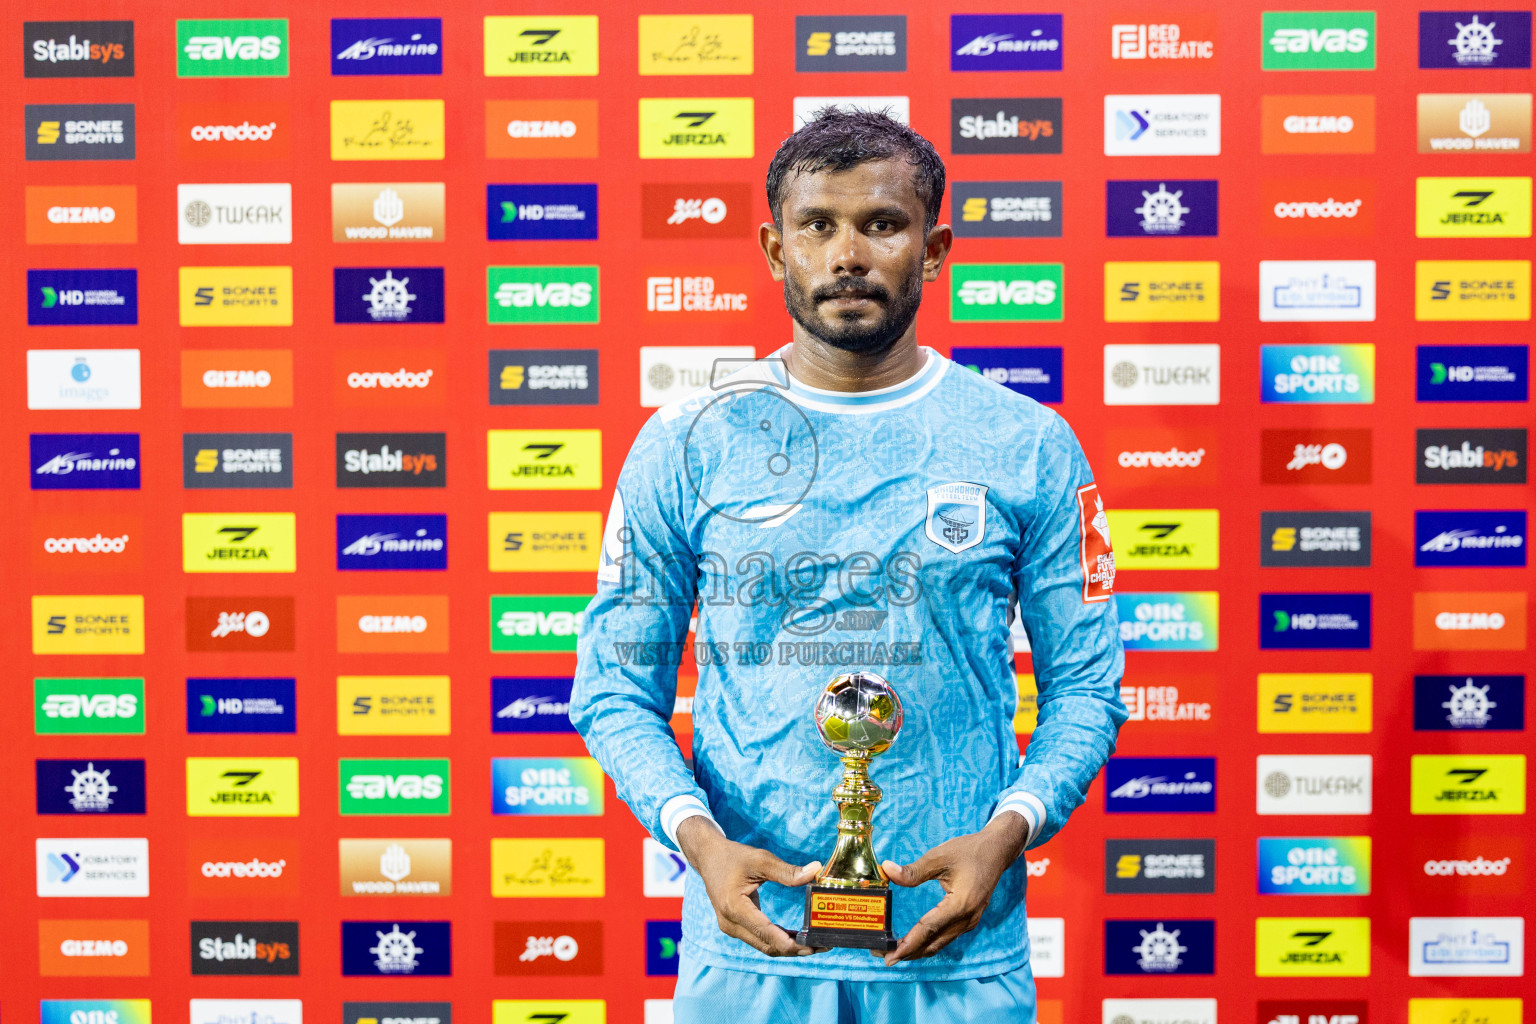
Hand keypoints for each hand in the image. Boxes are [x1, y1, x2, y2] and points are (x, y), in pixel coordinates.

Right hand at [675, 816, 823, 956]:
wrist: (708, 857)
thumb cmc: (733, 856)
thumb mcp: (760, 860)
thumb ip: (787, 871)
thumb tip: (816, 871)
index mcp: (734, 908)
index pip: (767, 933)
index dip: (792, 943)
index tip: (814, 945)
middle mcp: (730, 924)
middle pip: (767, 946)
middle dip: (796, 949)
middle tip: (823, 945)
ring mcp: (731, 928)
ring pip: (764, 946)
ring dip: (788, 947)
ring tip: (815, 943)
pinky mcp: (735, 927)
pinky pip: (760, 939)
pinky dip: (779, 940)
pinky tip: (797, 937)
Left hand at [878, 811, 1028, 965]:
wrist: (996, 851)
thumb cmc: (969, 851)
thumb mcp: (939, 856)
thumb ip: (913, 870)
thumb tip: (887, 870)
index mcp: (960, 904)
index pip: (929, 929)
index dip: (908, 943)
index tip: (890, 955)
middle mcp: (967, 918)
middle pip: (934, 943)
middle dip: (909, 953)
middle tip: (884, 958)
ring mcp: (970, 921)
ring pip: (941, 943)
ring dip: (918, 950)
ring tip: (895, 953)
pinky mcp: (969, 919)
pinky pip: (947, 937)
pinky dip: (929, 942)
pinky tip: (915, 942)